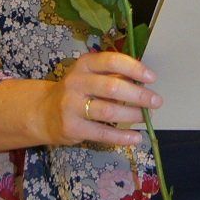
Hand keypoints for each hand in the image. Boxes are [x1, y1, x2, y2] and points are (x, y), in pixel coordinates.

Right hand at [41, 51, 161, 147]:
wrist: (44, 113)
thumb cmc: (76, 92)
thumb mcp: (89, 76)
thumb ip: (112, 76)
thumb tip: (145, 83)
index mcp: (84, 65)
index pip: (111, 61)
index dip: (134, 68)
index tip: (151, 77)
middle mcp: (76, 82)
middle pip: (112, 87)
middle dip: (138, 95)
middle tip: (156, 101)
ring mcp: (72, 106)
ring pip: (108, 111)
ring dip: (132, 115)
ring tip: (146, 118)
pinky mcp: (72, 127)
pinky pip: (102, 133)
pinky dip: (122, 136)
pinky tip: (136, 137)